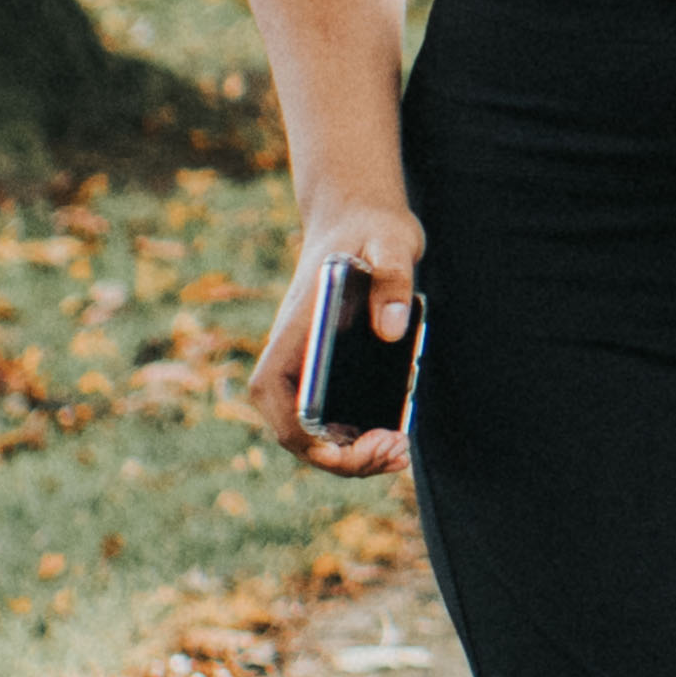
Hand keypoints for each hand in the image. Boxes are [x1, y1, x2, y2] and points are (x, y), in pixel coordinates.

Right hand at [256, 201, 426, 476]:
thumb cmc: (370, 229)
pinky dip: (360, 439)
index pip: (276, 401)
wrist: (360, 217)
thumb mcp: (390, 241)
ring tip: (400, 451)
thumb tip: (392, 330)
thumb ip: (393, 279)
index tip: (356, 444)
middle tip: (396, 451)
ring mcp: (308, 368)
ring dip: (353, 456)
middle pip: (298, 432)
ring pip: (315, 434)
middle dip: (342, 458)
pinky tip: (396, 436)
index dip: (308, 437)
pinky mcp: (329, 371)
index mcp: (292, 333)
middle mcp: (291, 357)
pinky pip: (334, 421)